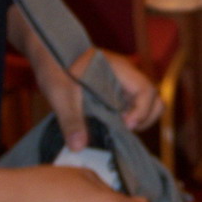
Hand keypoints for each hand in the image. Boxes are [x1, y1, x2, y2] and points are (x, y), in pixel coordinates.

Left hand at [7, 6, 162, 151]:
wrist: (47, 54)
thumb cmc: (55, 67)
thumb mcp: (60, 94)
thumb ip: (70, 120)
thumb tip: (79, 147)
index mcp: (119, 69)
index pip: (147, 91)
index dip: (141, 111)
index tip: (124, 124)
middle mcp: (126, 77)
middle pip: (155, 99)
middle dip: (145, 118)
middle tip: (122, 129)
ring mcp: (123, 85)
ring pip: (147, 105)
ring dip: (138, 120)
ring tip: (116, 129)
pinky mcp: (116, 94)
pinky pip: (132, 109)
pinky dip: (127, 120)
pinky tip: (108, 126)